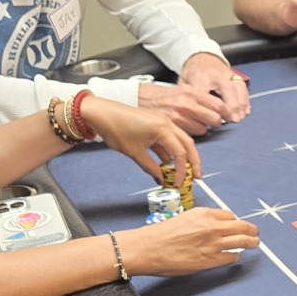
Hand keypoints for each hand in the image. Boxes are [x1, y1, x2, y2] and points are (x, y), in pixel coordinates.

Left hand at [78, 97, 199, 186]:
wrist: (100, 112)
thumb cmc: (115, 128)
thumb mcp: (134, 152)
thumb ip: (150, 166)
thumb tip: (161, 178)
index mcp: (163, 129)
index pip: (180, 153)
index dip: (181, 170)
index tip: (179, 183)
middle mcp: (166, 123)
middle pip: (187, 144)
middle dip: (193, 162)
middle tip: (196, 176)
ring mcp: (161, 122)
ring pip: (179, 141)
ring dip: (181, 156)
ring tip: (181, 172)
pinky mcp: (155, 123)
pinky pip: (167, 138)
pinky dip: (169, 151)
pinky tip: (166, 163)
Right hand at [116, 207, 258, 276]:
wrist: (147, 248)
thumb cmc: (160, 234)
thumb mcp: (184, 218)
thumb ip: (201, 222)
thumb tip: (213, 227)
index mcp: (204, 214)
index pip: (229, 216)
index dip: (234, 221)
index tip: (237, 225)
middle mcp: (212, 227)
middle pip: (242, 227)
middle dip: (251, 230)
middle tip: (255, 233)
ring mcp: (213, 244)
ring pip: (242, 241)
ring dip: (251, 243)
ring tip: (255, 244)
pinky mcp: (210, 260)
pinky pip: (231, 257)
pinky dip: (236, 256)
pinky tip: (235, 257)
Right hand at [137, 81, 224, 134]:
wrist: (139, 98)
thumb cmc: (162, 95)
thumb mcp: (182, 90)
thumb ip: (199, 99)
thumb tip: (219, 110)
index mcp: (191, 92)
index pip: (218, 104)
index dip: (226, 112)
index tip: (228, 116)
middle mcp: (186, 104)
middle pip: (213, 119)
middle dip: (215, 123)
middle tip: (212, 123)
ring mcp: (178, 117)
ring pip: (202, 130)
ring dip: (201, 129)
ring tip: (193, 125)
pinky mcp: (170, 127)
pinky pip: (189, 136)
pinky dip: (188, 135)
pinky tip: (183, 130)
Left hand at [178, 52, 249, 123]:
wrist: (202, 57)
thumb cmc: (192, 73)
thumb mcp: (183, 83)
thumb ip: (186, 96)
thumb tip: (190, 115)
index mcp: (199, 76)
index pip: (205, 91)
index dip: (209, 106)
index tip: (212, 119)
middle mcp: (216, 74)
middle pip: (227, 89)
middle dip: (231, 106)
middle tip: (232, 121)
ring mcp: (228, 74)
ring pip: (238, 88)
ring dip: (240, 104)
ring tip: (240, 118)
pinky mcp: (236, 76)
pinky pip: (243, 88)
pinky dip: (246, 100)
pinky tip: (246, 111)